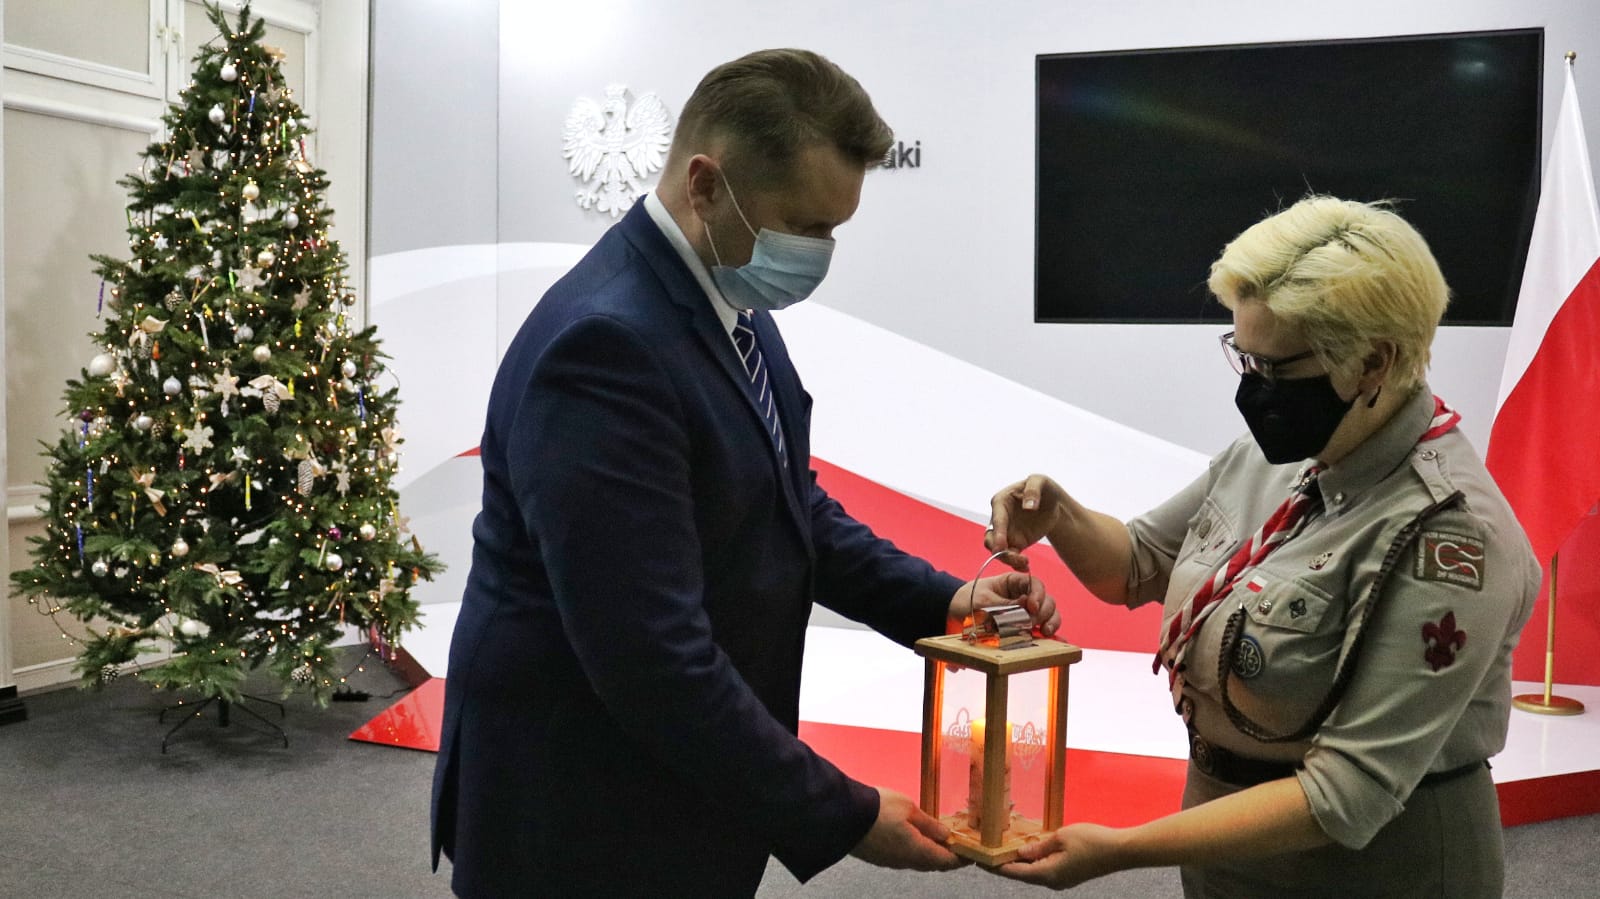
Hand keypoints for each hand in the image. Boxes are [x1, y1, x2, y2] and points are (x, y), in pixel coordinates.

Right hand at [850, 788, 965, 871]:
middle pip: (932, 864)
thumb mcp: (909, 809)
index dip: (960, 858)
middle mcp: (905, 862)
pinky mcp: (878, 858)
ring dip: (928, 854)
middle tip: (955, 845)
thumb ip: (929, 824)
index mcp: (918, 851)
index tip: (970, 854)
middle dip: (945, 856)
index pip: (946, 861)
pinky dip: (913, 852)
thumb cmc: (878, 809)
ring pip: (916, 862)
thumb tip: (945, 835)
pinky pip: (902, 858)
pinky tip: (912, 839)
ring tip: (935, 840)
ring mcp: (890, 862)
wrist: (844, 815)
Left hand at [950, 572, 1058, 636]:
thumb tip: (1028, 609)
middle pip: (1046, 600)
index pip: (1034, 584)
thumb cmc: (967, 600)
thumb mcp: (984, 602)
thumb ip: (1006, 606)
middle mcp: (1023, 596)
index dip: (1037, 595)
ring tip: (1045, 632)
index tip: (1032, 606)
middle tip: (1033, 623)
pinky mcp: (1024, 627)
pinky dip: (1050, 634)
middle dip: (1044, 611)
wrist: (953, 613)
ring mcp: (1026, 612)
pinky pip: (1041, 629)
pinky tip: (1056, 641)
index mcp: (1014, 582)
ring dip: (1050, 622)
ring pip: (1048, 614)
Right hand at [986, 475, 1070, 570]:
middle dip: (1000, 551)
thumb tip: (1028, 507)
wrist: (1054, 503)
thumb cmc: (1044, 488)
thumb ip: (1033, 490)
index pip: (996, 520)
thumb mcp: (1040, 481)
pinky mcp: (1015, 543)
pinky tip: (1026, 568)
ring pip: (998, 551)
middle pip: (991, 539)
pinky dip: (1016, 564)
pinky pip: (1011, 556)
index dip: (998, 534)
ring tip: (1025, 564)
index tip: (1001, 547)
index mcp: (1000, 502)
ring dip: (1008, 560)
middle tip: (1017, 559)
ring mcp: (1006, 532)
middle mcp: (999, 518)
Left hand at [995, 823, 1123, 888]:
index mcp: (1047, 874)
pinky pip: (1045, 869)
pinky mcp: (1069, 875)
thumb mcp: (1060, 837)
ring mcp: (1062, 880)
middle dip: (1004, 864)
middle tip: (986, 854)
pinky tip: (1027, 851)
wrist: (1122, 851)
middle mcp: (1052, 882)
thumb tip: (1020, 854)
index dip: (994, 867)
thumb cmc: (1093, 841)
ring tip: (1002, 851)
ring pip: (1033, 872)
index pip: (1013, 872)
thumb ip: (1038, 847)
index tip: (978, 861)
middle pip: (1021, 874)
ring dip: (1019, 863)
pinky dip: (1033, 861)